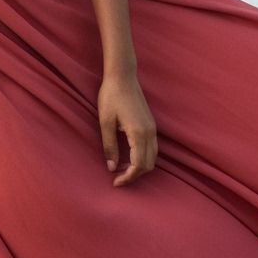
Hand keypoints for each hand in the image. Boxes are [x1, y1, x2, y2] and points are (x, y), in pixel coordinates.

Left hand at [98, 72, 156, 186]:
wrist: (122, 76)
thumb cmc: (111, 96)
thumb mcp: (105, 122)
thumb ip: (109, 146)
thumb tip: (112, 167)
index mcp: (139, 134)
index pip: (138, 166)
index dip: (128, 177)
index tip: (115, 182)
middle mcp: (150, 133)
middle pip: (148, 165)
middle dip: (134, 175)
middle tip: (118, 177)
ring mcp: (152, 128)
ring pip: (153, 157)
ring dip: (140, 167)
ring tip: (123, 168)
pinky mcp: (151, 124)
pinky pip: (152, 148)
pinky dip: (143, 157)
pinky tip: (129, 155)